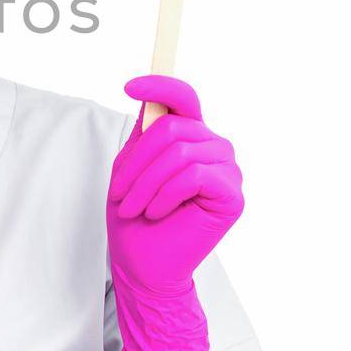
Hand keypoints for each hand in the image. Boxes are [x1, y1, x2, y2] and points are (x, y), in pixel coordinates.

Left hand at [106, 74, 243, 350]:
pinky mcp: (232, 195)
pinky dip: (166, 194)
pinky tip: (158, 212)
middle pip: (173, 127)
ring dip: (146, 183)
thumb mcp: (131, 166)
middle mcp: (214, 147)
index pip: (184, 97)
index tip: (128, 86)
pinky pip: (194, 176)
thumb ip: (146, 132)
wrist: (144, 265)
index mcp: (190, 136)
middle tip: (118, 194)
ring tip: (134, 207)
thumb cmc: (136, 218)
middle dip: (136, 161)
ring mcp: (227, 170)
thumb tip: (148, 97)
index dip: (159, 85)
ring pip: (180, 152)